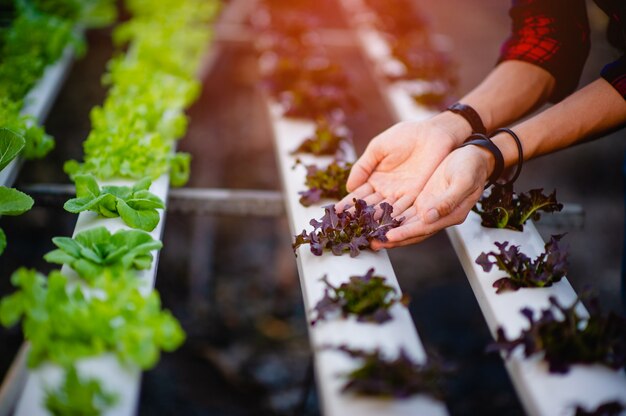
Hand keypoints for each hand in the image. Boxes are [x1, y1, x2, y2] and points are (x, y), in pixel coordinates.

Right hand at [336, 113, 470, 215]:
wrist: (433, 133)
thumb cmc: (405, 135)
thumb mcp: (378, 147)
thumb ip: (363, 166)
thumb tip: (349, 187)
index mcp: (375, 177)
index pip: (358, 194)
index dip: (347, 203)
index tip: (335, 212)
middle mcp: (386, 189)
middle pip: (369, 206)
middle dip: (357, 217)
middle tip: (345, 227)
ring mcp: (400, 194)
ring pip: (384, 211)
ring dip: (374, 222)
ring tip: (362, 231)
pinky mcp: (416, 196)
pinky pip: (403, 209)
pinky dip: (393, 219)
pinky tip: (384, 227)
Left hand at [371, 144, 492, 248]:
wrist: (475, 156)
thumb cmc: (472, 167)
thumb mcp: (463, 181)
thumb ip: (447, 201)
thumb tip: (428, 216)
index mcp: (449, 215)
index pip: (423, 229)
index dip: (405, 234)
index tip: (388, 237)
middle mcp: (436, 216)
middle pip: (410, 231)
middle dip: (391, 238)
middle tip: (371, 242)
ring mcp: (428, 208)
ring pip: (404, 222)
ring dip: (387, 229)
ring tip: (368, 233)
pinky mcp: (421, 198)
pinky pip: (403, 210)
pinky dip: (389, 214)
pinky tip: (375, 215)